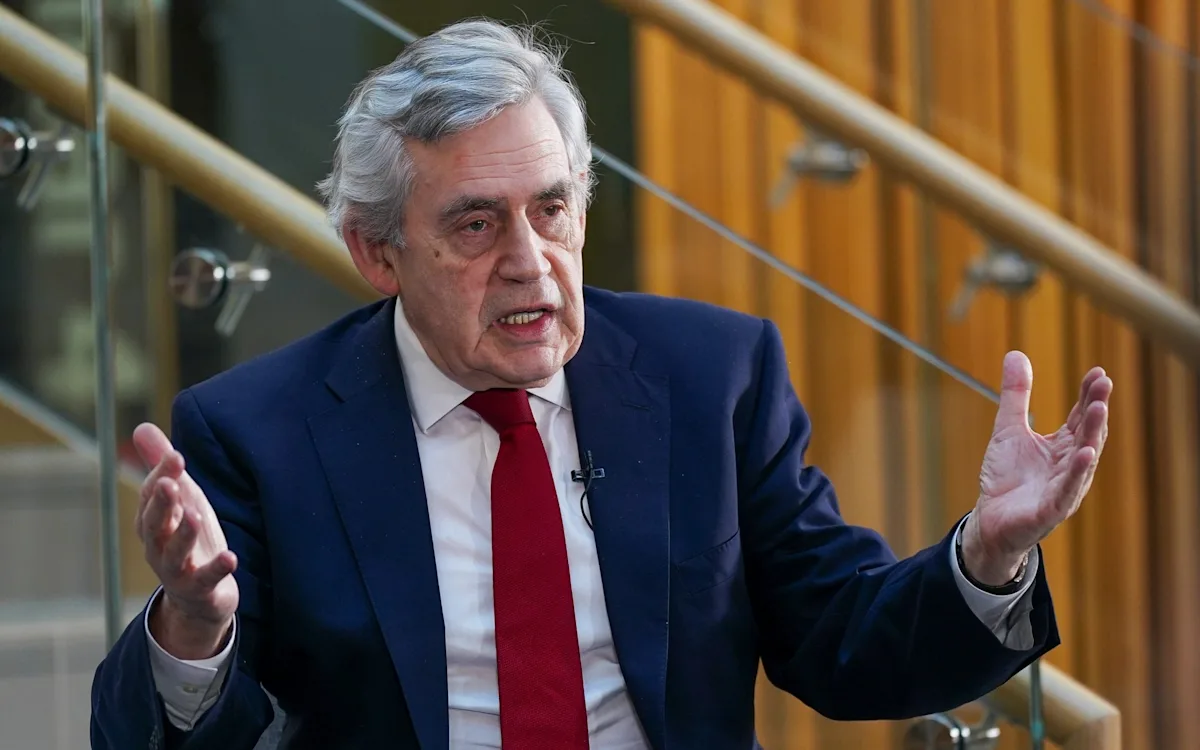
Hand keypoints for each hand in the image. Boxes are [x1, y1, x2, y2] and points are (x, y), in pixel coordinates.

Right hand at [133, 422, 238, 658]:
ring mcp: (177, 571)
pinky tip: (231, 557)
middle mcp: (158, 547)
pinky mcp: (199, 589)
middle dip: (161, 503)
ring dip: (183, 533)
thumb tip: (142, 426)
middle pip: (154, 524)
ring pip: (174, 553)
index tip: (177, 456)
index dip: (162, 476)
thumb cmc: (189, 539)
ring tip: (195, 514)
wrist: (199, 597)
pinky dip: (216, 569)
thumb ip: (162, 467)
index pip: (152, 496)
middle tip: (170, 483)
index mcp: (153, 522)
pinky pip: (206, 579)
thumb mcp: (181, 500)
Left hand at [962, 351, 1110, 585]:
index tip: (1097, 372)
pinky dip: (1077, 472)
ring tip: (1099, 409)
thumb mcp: (1008, 429)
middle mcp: (1070, 466)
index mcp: (1062, 447)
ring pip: (1083, 459)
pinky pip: (1067, 490)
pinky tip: (1085, 454)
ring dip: (1093, 434)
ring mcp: (1064, 488)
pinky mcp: (1051, 509)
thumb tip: (1016, 354)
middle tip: (1103, 382)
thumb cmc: (1007, 477)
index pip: (1081, 417)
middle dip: (1096, 408)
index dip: (1088, 395)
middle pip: (1087, 433)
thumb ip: (1015, 395)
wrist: (990, 520)